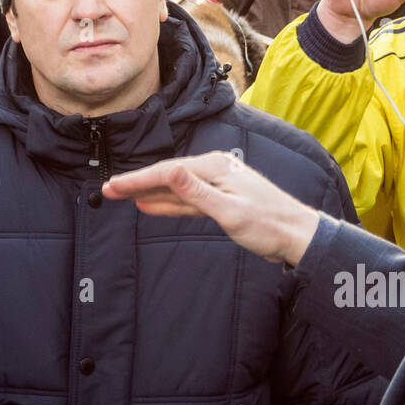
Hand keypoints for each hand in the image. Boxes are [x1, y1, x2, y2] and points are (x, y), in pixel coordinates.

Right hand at [102, 151, 320, 265]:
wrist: (296, 236)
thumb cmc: (269, 225)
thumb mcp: (230, 211)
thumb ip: (197, 193)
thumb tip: (170, 171)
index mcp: (214, 169)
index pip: (167, 172)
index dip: (137, 180)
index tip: (112, 187)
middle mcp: (214, 171)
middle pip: (167, 176)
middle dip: (137, 183)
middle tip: (107, 190)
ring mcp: (217, 184)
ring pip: (175, 188)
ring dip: (149, 192)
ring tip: (121, 195)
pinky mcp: (221, 200)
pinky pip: (187, 200)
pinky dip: (168, 203)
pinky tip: (150, 204)